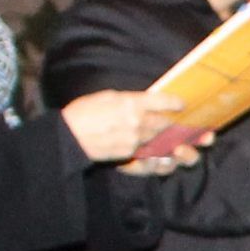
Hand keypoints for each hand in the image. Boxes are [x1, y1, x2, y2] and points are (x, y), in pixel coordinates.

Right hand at [61, 86, 176, 164]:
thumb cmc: (83, 111)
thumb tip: (144, 101)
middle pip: (164, 122)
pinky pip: (146, 151)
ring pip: (157, 137)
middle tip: (175, 119)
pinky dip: (151, 147)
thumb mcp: (107, 96)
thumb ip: (129, 99)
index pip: (162, 101)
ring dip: (161, 135)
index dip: (174, 102)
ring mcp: (134, 140)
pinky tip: (149, 143)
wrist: (68, 135)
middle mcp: (136, 122)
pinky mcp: (129, 154)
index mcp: (131, 103)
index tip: (181, 104)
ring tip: (162, 131)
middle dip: (169, 121)